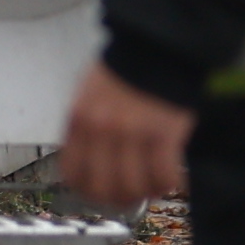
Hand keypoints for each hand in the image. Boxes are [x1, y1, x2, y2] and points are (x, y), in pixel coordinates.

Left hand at [57, 65, 193, 212]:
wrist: (158, 44)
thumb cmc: (127, 70)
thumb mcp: (90, 95)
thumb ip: (86, 129)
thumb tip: (90, 165)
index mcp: (80, 119)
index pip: (73, 174)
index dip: (88, 192)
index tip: (102, 194)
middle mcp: (102, 129)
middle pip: (102, 188)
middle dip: (118, 200)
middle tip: (132, 197)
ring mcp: (132, 132)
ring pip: (133, 187)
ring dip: (145, 193)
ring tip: (154, 186)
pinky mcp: (163, 132)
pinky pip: (162, 174)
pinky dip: (166, 183)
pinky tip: (170, 177)